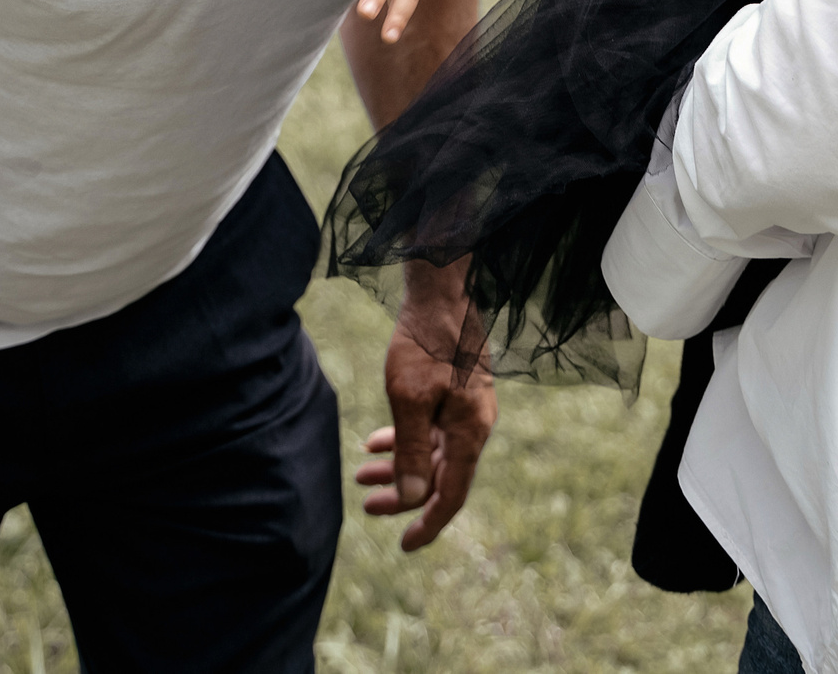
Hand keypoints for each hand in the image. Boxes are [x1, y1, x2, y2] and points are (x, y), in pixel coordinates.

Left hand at [358, 266, 496, 551]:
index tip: (402, 545)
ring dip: (400, 466)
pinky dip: (405, 440)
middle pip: (441, 475)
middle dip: (404, 494)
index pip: (451, 494)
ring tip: (363, 473)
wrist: (441, 292)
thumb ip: (411, 451)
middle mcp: (474, 424)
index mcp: (470, 432)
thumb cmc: (425, 342)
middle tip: (367, 503)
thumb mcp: (409, 399)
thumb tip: (412, 498)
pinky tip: (376, 442)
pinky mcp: (456, 392)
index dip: (427, 523)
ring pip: (433, 452)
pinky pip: (432, 430)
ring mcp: (466, 408)